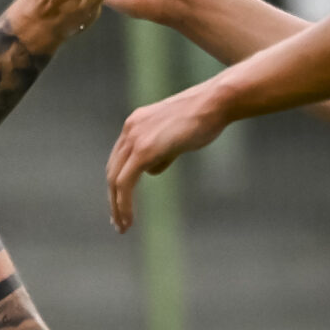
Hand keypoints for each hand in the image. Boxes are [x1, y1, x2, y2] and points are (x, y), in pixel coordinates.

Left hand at [106, 81, 228, 231]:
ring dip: (117, 206)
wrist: (216, 103)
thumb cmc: (206, 118)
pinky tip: (128, 218)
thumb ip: (163, 153)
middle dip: (114, 198)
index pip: (120, 158)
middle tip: (118, 221)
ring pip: (115, 179)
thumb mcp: (180, 137)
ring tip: (123, 226)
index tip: (121, 203)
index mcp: (136, 123)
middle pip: (113, 170)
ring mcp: (134, 138)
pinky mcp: (143, 150)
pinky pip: (125, 182)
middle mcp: (130, 129)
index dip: (119, 183)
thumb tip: (152, 171)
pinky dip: (124, 203)